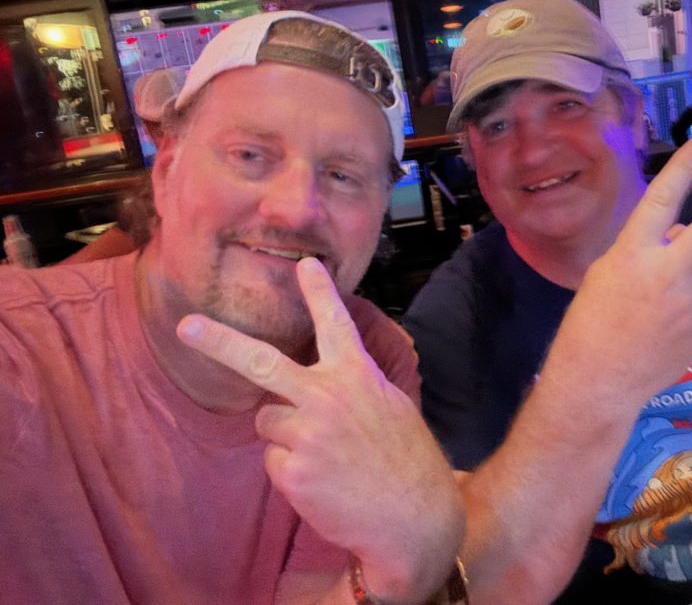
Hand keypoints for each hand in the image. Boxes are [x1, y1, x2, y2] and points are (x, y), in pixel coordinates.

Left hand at [177, 258, 463, 603]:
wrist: (414, 519)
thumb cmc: (406, 461)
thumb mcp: (390, 407)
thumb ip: (354, 385)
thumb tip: (321, 377)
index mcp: (357, 377)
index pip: (335, 324)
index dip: (318, 292)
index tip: (304, 264)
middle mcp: (328, 397)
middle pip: (261, 362)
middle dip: (218, 342)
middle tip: (186, 326)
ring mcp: (307, 434)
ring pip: (267, 420)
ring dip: (285, 434)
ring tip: (325, 455)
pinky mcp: (292, 472)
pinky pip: (274, 458)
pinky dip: (291, 469)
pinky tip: (323, 481)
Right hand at [547, 135, 691, 403]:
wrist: (601, 380)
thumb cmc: (591, 322)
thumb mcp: (606, 272)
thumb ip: (644, 247)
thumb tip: (680, 234)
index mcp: (634, 253)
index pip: (663, 198)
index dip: (685, 167)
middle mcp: (670, 271)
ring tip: (657, 300)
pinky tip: (665, 320)